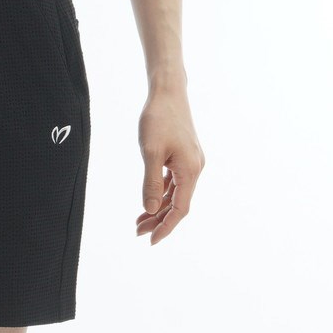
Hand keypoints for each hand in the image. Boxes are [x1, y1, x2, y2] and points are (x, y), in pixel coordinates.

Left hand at [136, 86, 203, 243]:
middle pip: (177, 204)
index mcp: (190, 170)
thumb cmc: (158, 119)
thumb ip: (151, 183)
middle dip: (158, 220)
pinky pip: (173, 182)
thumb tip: (150, 209)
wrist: (167, 92)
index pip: (180, 209)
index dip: (166, 226)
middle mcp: (195, 169)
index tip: (151, 241)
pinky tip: (148, 201)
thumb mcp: (151, 153)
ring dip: (158, 208)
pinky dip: (160, 194)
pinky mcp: (184, 157)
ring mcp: (190, 163)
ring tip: (139, 221)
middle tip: (137, 232)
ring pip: (175, 194)